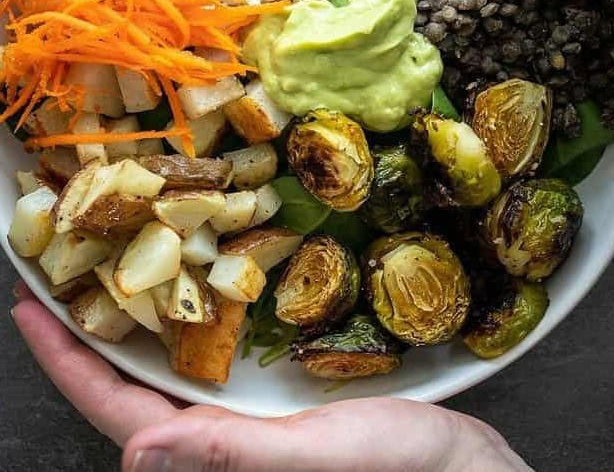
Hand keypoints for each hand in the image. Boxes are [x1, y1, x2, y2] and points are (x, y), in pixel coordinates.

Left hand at [12, 284, 529, 470]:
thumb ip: (234, 455)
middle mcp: (224, 433)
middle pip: (134, 379)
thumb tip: (137, 455)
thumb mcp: (321, 458)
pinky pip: (221, 348)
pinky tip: (196, 276)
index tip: (27, 307)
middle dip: (92, 325)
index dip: (68, 360)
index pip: (120, 407)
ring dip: (139, 312)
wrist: (473, 470)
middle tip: (63, 265)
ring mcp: (252, 414)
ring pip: (174, 361)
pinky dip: (196, 310)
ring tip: (113, 259)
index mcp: (218, 455)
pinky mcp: (283, 394)